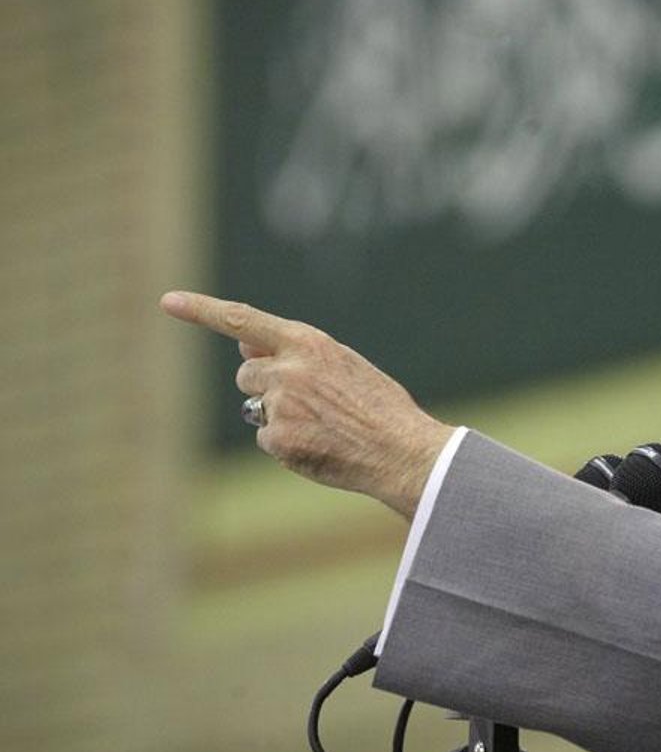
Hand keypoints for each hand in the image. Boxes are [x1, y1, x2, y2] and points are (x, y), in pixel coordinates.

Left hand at [159, 291, 453, 519]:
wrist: (401, 450)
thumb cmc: (380, 407)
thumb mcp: (344, 364)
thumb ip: (296, 353)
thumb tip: (245, 345)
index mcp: (308, 343)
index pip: (242, 320)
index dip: (201, 310)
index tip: (168, 301)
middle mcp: (288, 369)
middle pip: (247, 373)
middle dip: (265, 386)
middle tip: (307, 403)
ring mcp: (280, 405)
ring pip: (255, 408)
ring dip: (276, 415)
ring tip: (321, 426)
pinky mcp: (277, 439)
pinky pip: (267, 440)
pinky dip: (287, 446)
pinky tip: (320, 447)